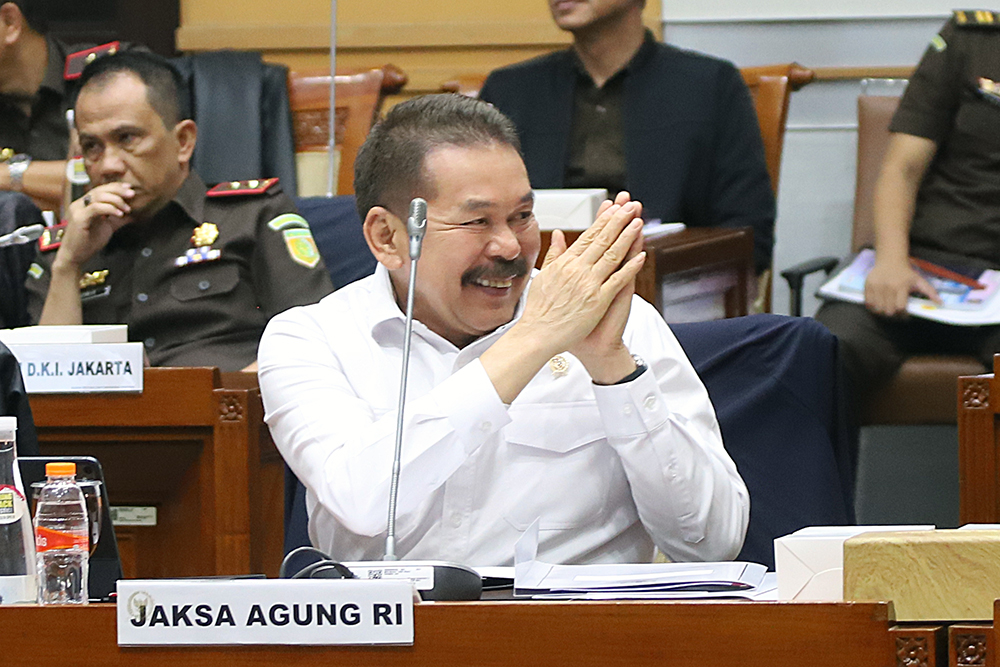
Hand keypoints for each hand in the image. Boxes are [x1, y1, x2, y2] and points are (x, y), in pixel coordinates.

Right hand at [55, 182, 134, 269]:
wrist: (75, 256)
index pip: (101, 189)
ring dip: (116, 200)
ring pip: (98, 197)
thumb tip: (132, 213)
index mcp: (85, 204)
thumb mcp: (107, 226)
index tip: (129, 188)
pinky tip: (119, 214)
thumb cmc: (89, 242)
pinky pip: (95, 208)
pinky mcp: (78, 218)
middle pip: (100, 190)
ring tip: (127, 209)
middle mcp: (79, 204)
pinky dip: (110, 209)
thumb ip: (116, 218)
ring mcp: (78, 210)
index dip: (115, 187)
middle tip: (132, 194)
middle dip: (118, 190)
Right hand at [514, 195, 645, 358]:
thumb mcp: (543, 276)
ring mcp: (589, 284)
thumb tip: (558, 234)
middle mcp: (577, 270)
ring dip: (627, 237)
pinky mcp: (598, 300)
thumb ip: (554, 254)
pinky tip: (641, 255)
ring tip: (638, 222)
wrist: (538, 334)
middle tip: (630, 206)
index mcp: (565, 263)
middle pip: (602, 240)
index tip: (614, 209)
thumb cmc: (539, 310)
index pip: (588, 236)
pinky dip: (630, 267)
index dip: (603, 221)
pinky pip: (618, 279)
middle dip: (618, 220)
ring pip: (612, 255)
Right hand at [864, 255, 940, 316]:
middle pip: (888, 310)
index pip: (900, 308)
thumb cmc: (906, 272)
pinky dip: (873, 307)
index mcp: (901, 286)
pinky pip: (868, 303)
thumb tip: (940, 303)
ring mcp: (876, 287)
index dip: (903, 314)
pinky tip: (878, 304)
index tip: (904, 313)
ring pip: (877, 309)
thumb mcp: (919, 280)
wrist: (890, 259)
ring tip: (887, 308)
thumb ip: (930, 292)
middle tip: (895, 311)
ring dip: (882, 311)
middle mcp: (888, 287)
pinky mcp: (868, 286)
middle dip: (893, 314)